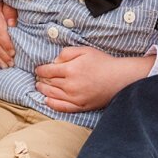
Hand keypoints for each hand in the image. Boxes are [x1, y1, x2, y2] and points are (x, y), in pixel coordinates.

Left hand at [35, 47, 153, 112]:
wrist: (119, 79)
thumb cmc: (103, 63)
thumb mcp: (85, 50)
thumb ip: (67, 53)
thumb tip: (54, 61)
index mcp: (70, 70)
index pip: (47, 71)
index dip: (40, 70)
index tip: (38, 70)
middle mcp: (70, 85)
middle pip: (48, 84)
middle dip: (41, 80)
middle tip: (38, 79)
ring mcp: (74, 98)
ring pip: (52, 95)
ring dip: (43, 91)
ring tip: (40, 87)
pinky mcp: (80, 106)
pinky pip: (61, 107)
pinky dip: (51, 104)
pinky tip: (47, 101)